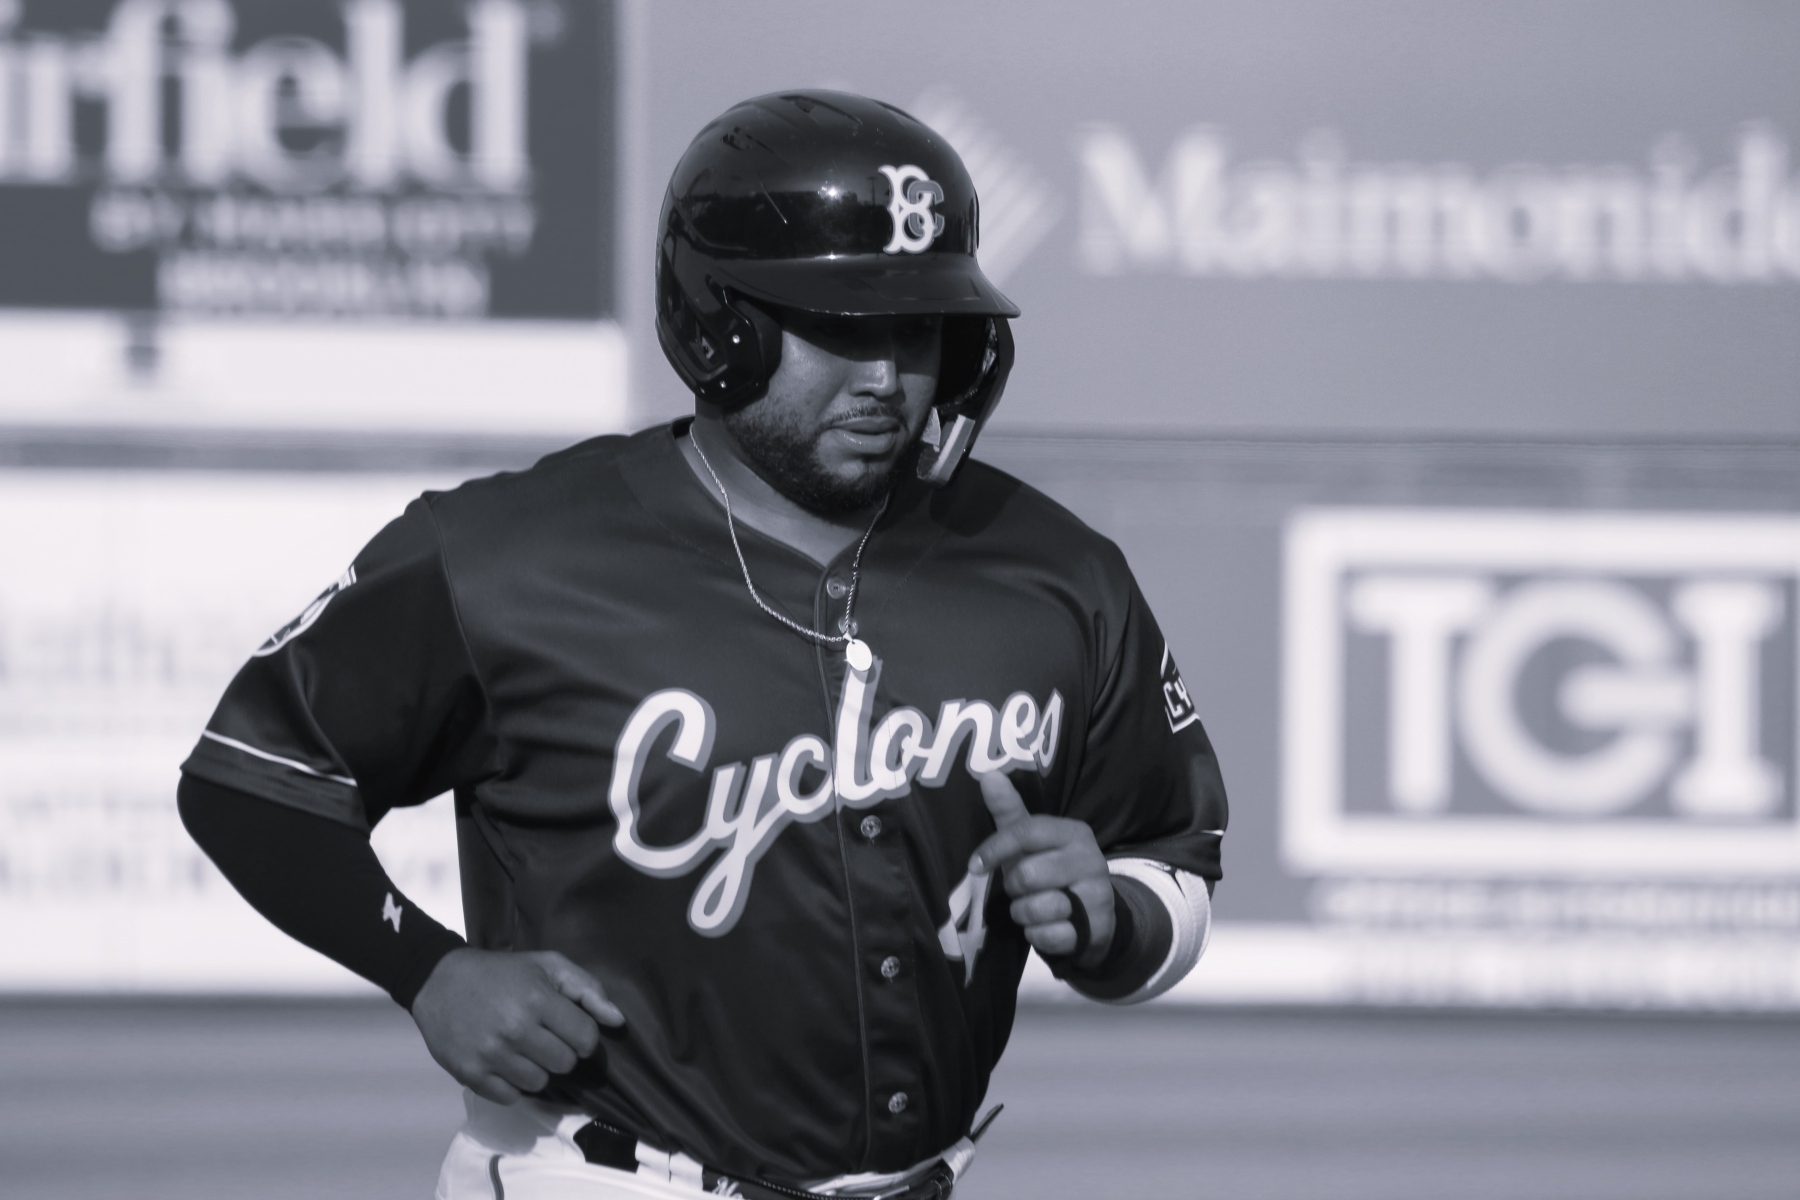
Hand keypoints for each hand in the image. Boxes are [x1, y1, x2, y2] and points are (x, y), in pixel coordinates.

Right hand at [410, 948, 624, 1104]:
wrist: (439, 980)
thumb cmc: (502, 973)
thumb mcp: (547, 966)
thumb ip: (587, 990)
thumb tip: (618, 1022)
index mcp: (537, 1000)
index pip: (586, 1039)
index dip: (583, 1035)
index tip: (569, 1027)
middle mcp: (514, 1030)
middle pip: (565, 1064)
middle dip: (561, 1052)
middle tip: (544, 1038)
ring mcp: (491, 1055)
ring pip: (540, 1083)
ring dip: (537, 1069)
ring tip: (523, 1049)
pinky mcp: (470, 1074)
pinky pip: (511, 1097)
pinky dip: (512, 1085)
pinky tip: (504, 1063)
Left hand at [968, 772, 1113, 967]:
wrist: (1094, 916)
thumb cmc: (1052, 870)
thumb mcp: (1032, 841)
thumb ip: (1010, 811)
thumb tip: (989, 775)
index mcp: (1073, 833)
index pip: (1026, 832)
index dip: (995, 849)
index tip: (975, 866)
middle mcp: (1091, 859)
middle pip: (1027, 875)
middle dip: (1013, 888)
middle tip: (1019, 889)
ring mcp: (1097, 895)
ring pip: (1038, 907)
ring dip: (1023, 914)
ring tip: (1032, 909)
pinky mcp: (1097, 928)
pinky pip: (1051, 935)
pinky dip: (1038, 936)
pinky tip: (1044, 928)